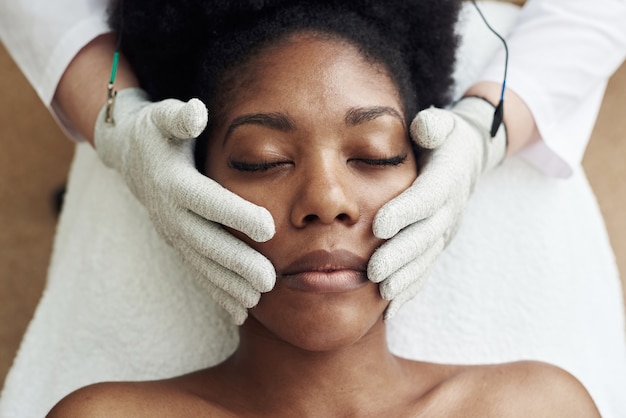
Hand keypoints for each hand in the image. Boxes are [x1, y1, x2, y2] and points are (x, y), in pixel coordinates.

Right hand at [94, 88, 275, 324]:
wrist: (128, 155)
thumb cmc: (156, 132)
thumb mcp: (163, 117)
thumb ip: (179, 117)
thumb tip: (196, 112)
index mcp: (174, 182)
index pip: (208, 201)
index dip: (236, 214)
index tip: (269, 228)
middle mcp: (171, 213)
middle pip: (206, 242)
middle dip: (237, 263)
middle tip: (269, 281)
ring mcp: (173, 233)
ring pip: (202, 264)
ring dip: (228, 285)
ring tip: (257, 301)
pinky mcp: (178, 243)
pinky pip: (197, 272)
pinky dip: (217, 293)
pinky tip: (239, 312)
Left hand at [368, 97, 506, 319]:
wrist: (467, 159)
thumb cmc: (444, 139)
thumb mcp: (443, 125)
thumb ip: (433, 126)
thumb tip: (423, 126)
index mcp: (445, 179)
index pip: (425, 198)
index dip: (404, 212)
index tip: (378, 225)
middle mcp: (448, 210)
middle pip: (424, 236)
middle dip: (399, 255)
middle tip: (373, 271)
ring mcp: (444, 231)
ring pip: (425, 259)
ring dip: (404, 278)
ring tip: (381, 294)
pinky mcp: (437, 245)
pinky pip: (425, 271)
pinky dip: (409, 290)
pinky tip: (390, 310)